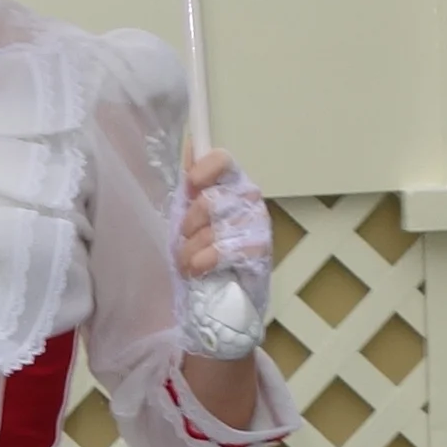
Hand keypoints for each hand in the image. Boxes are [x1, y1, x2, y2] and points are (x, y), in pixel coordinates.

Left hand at [177, 143, 274, 385]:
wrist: (216, 304)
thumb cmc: (202, 257)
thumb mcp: (188, 219)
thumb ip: (191, 185)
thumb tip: (190, 142)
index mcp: (228, 187)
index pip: (223, 161)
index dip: (207, 167)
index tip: (190, 182)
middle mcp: (247, 202)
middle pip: (213, 198)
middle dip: (189, 224)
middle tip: (184, 241)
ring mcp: (258, 226)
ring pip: (217, 226)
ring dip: (193, 249)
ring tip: (190, 264)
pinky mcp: (262, 253)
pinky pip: (231, 249)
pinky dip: (208, 261)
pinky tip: (201, 271)